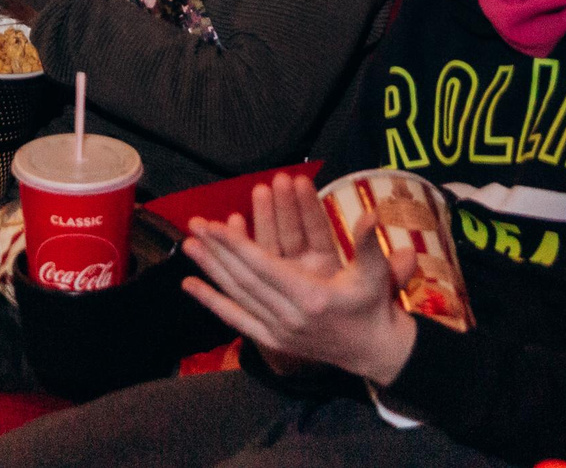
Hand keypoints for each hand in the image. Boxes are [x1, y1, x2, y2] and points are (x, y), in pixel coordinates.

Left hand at [181, 174, 418, 385]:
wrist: (375, 351)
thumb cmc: (373, 306)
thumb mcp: (376, 274)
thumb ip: (369, 244)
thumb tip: (371, 213)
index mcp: (312, 298)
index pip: (265, 268)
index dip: (238, 246)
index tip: (215, 224)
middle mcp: (290, 317)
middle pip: (245, 279)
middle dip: (218, 250)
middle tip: (195, 224)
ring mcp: (278, 331)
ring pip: (237, 296)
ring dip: (211, 270)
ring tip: (188, 245)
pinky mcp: (273, 341)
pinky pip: (237, 319)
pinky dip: (212, 302)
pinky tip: (190, 286)